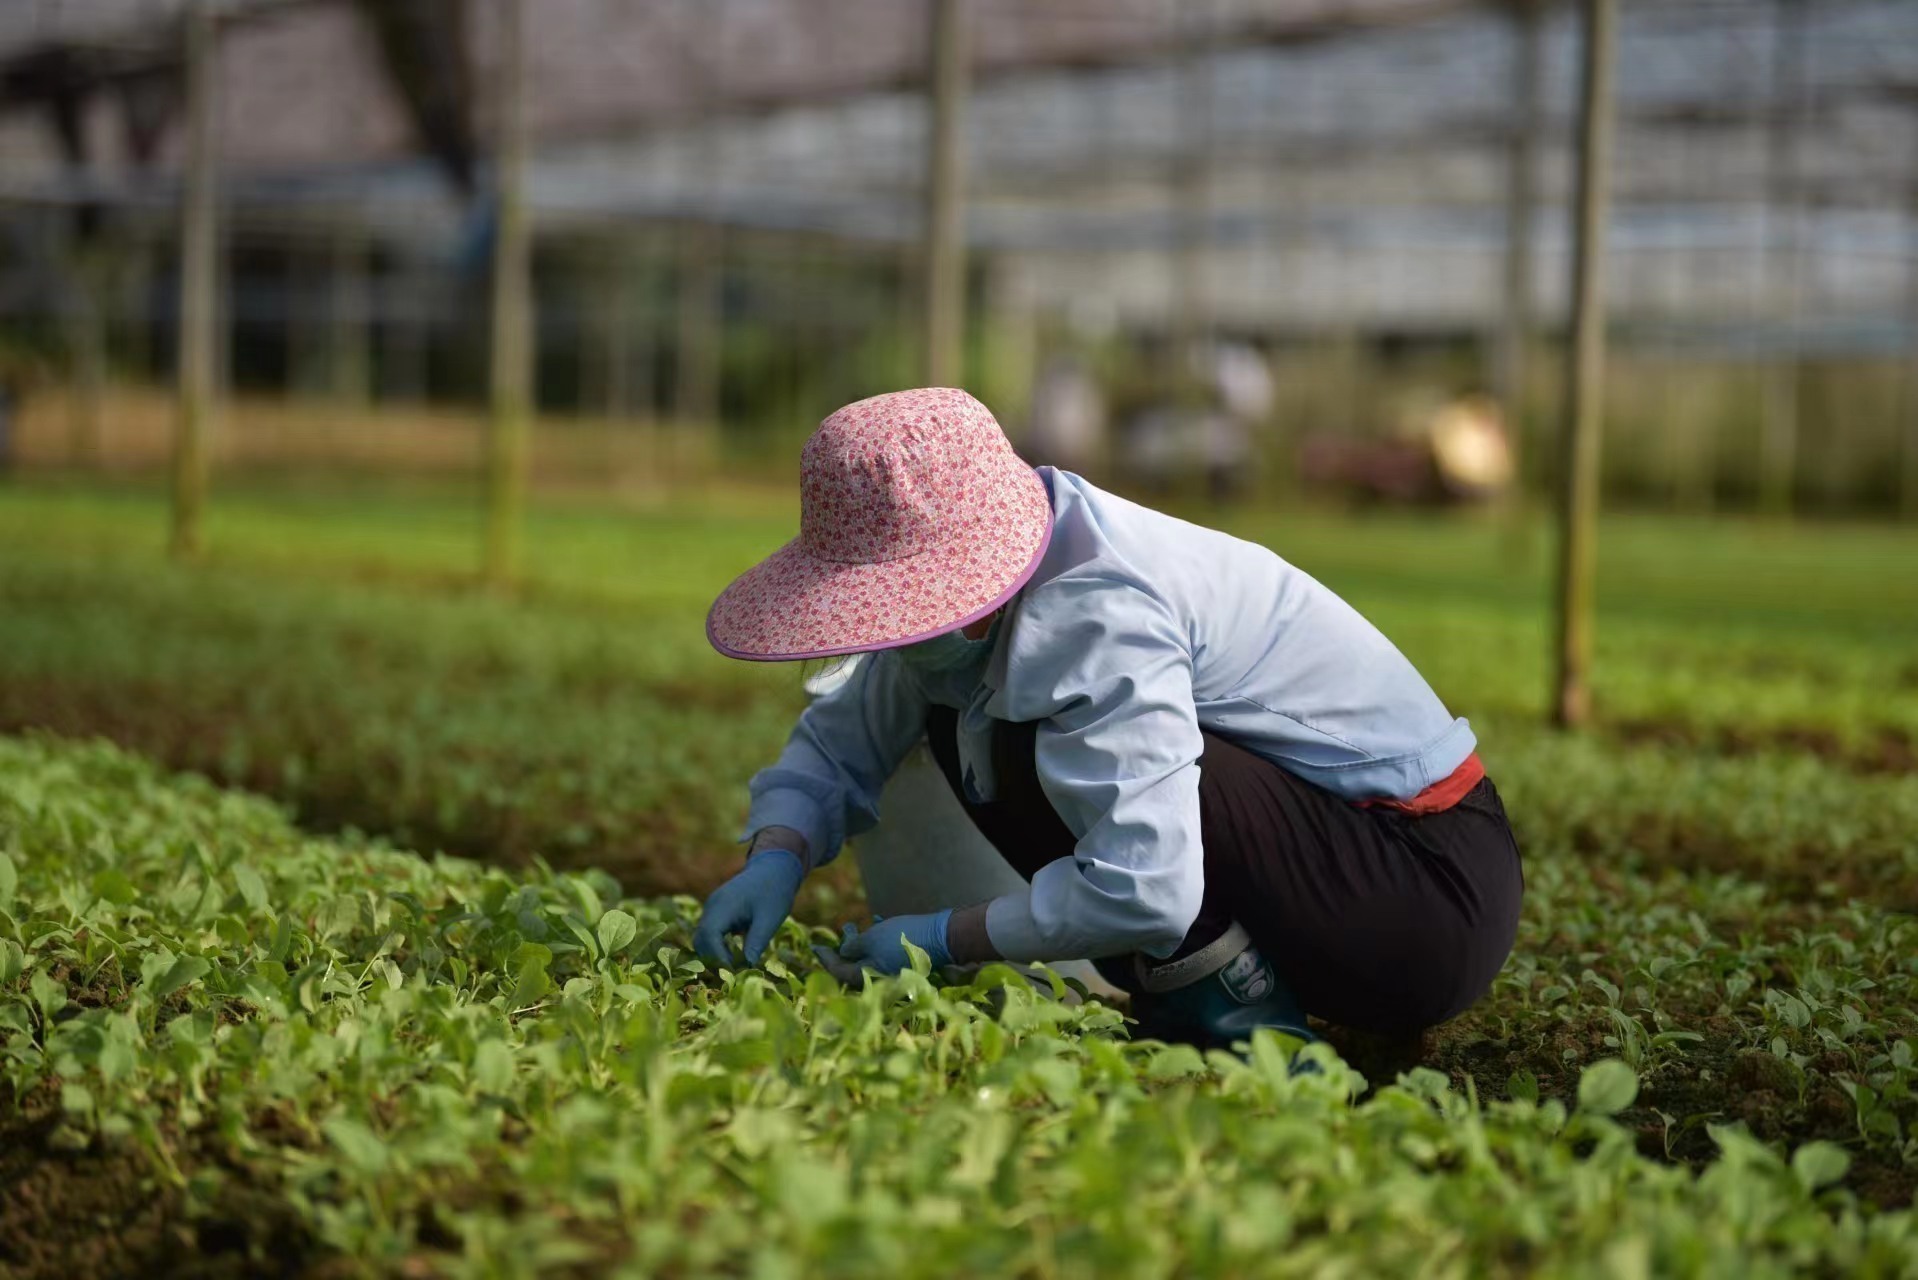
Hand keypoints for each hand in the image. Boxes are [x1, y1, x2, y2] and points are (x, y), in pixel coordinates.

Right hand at [693, 849, 805, 966]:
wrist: (775, 868)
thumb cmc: (775, 892)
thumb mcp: (769, 920)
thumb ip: (756, 944)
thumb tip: (747, 970)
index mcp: (723, 905)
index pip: (710, 936)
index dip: (718, 958)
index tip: (733, 974)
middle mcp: (712, 906)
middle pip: (701, 939)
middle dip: (713, 960)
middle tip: (733, 977)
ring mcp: (712, 908)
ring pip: (703, 938)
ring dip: (715, 955)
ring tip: (735, 969)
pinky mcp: (717, 911)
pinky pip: (710, 933)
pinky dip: (718, 947)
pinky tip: (734, 957)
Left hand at [836, 910, 952, 975]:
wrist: (940, 937)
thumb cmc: (901, 938)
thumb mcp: (871, 939)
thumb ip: (853, 947)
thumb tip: (844, 951)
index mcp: (868, 977)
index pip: (839, 972)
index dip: (825, 958)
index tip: (815, 947)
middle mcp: (879, 979)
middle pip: (853, 968)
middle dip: (843, 950)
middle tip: (837, 934)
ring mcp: (892, 971)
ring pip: (868, 958)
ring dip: (858, 942)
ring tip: (852, 925)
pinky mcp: (904, 961)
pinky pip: (883, 953)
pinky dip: (876, 940)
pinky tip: (876, 922)